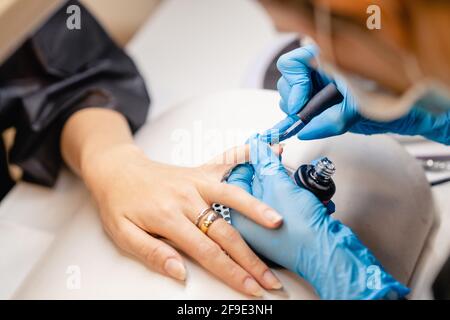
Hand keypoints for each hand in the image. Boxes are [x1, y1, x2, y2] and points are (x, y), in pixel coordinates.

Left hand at [81, 142, 283, 296]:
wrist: (116, 170)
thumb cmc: (119, 203)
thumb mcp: (123, 234)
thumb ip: (152, 253)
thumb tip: (181, 272)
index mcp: (168, 217)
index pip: (207, 251)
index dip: (232, 272)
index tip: (251, 287)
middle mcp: (186, 198)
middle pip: (225, 232)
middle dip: (250, 259)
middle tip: (270, 278)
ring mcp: (196, 181)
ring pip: (232, 197)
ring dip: (257, 210)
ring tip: (278, 223)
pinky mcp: (200, 171)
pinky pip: (226, 162)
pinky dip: (246, 156)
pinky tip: (266, 152)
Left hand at [227, 135, 409, 298]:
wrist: (328, 253)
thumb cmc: (301, 228)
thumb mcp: (279, 186)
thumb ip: (266, 162)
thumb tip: (257, 145)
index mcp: (239, 217)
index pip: (238, 177)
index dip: (254, 159)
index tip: (267, 149)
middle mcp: (249, 226)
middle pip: (258, 186)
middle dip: (275, 173)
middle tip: (285, 164)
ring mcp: (267, 231)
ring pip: (276, 195)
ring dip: (290, 185)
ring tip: (302, 186)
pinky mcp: (285, 233)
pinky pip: (288, 208)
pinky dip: (298, 199)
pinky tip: (310, 198)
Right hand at [274, 44, 448, 144]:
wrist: (409, 112)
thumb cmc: (395, 99)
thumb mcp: (362, 108)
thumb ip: (332, 120)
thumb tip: (305, 130)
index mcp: (333, 58)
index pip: (295, 62)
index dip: (294, 83)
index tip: (301, 105)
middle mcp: (324, 69)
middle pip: (289, 80)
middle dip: (295, 100)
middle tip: (307, 117)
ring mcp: (322, 85)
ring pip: (292, 96)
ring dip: (300, 111)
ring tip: (319, 120)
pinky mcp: (323, 102)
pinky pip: (303, 109)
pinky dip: (303, 119)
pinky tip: (313, 124)